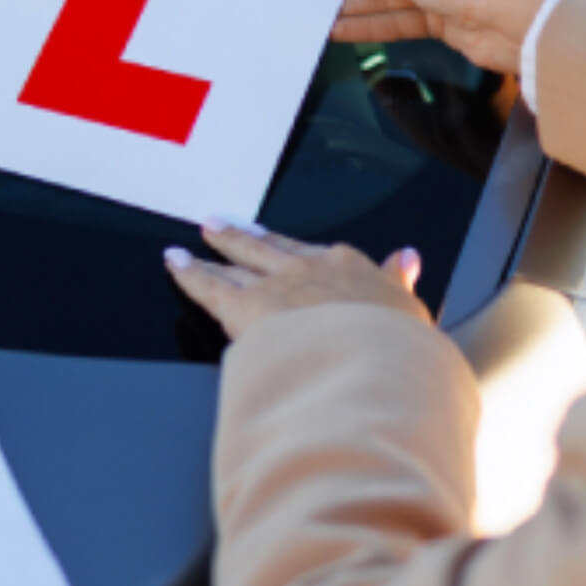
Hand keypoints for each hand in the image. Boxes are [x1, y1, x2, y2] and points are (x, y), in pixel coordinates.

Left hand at [164, 222, 429, 340]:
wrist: (370, 360)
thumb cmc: (396, 347)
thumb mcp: (412, 311)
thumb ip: (399, 282)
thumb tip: (407, 258)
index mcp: (350, 270)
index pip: (319, 256)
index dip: (297, 250)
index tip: (287, 243)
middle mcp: (307, 269)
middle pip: (269, 249)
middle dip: (246, 238)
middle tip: (224, 225)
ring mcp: (272, 285)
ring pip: (237, 263)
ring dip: (217, 250)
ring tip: (202, 236)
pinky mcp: (241, 306)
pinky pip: (207, 286)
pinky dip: (188, 273)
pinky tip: (174, 262)